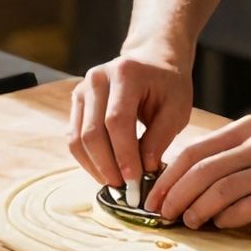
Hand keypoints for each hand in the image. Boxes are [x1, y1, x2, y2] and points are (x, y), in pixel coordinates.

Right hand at [68, 48, 193, 188]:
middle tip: (125, 189)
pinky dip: (87, 159)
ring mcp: (82, 88)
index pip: (117, 121)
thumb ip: (160, 138)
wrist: (152, 61)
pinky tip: (105, 172)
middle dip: (108, 165)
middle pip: (92, 132)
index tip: (135, 180)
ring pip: (78, 137)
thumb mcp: (177, 109)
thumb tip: (144, 170)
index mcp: (126, 73)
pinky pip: (74, 136)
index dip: (124, 154)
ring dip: (95, 166)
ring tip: (115, 184)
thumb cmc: (168, 85)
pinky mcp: (77, 101)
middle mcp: (97, 78)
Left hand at [146, 117, 250, 229]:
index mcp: (246, 128)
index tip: (153, 195)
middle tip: (161, 214)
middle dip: (174, 195)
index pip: (194, 151)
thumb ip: (233, 153)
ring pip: (220, 190)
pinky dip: (226, 219)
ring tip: (187, 222)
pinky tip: (219, 224)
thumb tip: (190, 177)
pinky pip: (247, 208)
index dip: (168, 176)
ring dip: (197, 210)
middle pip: (201, 171)